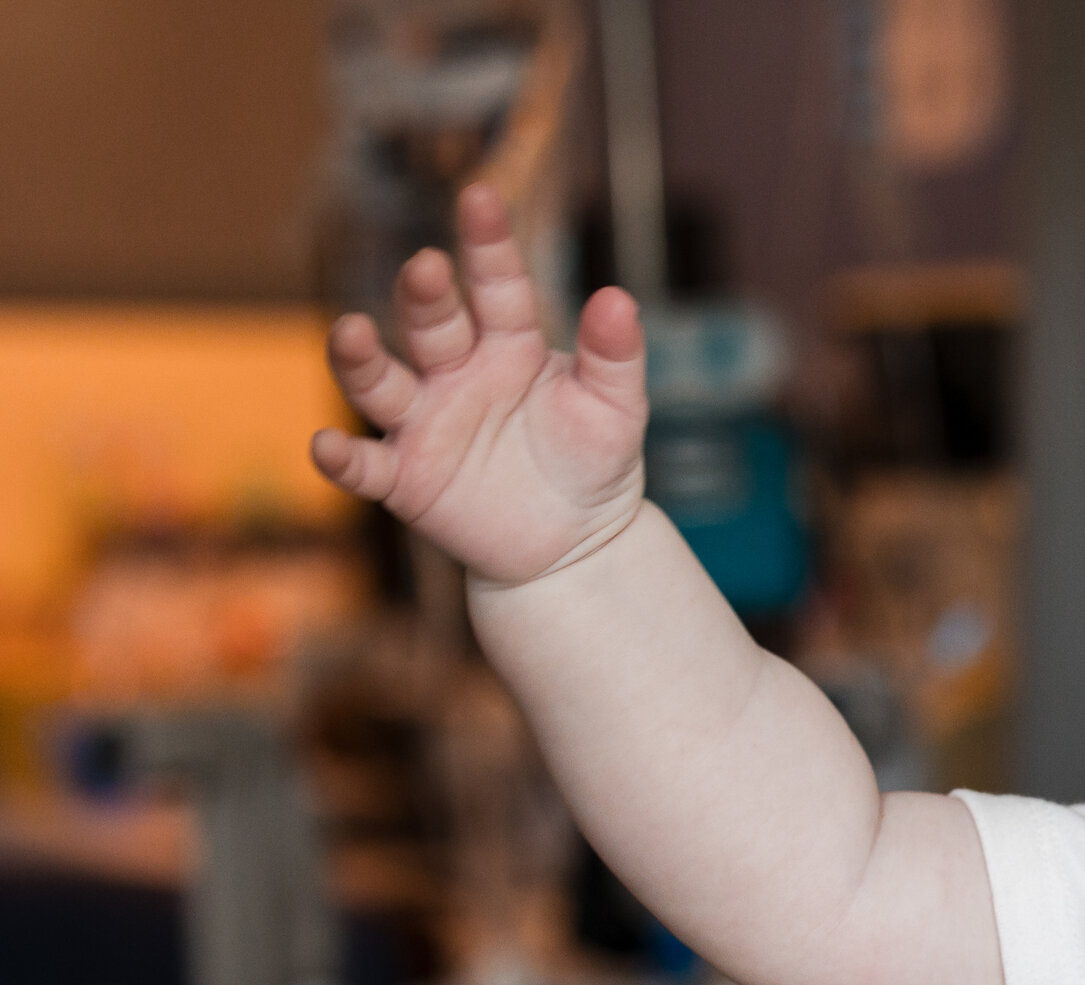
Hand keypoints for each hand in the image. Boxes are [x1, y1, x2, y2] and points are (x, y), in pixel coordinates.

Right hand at [310, 182, 649, 586]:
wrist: (576, 544)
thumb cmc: (593, 461)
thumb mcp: (617, 408)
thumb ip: (615, 356)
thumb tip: (618, 297)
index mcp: (508, 343)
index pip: (496, 285)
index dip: (486, 244)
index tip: (480, 197)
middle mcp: (455, 372)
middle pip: (431, 324)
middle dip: (423, 295)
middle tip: (426, 269)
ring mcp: (424, 422)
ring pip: (379, 382)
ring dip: (359, 356)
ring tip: (352, 330)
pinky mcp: (404, 479)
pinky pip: (366, 466)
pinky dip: (342, 458)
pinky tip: (325, 445)